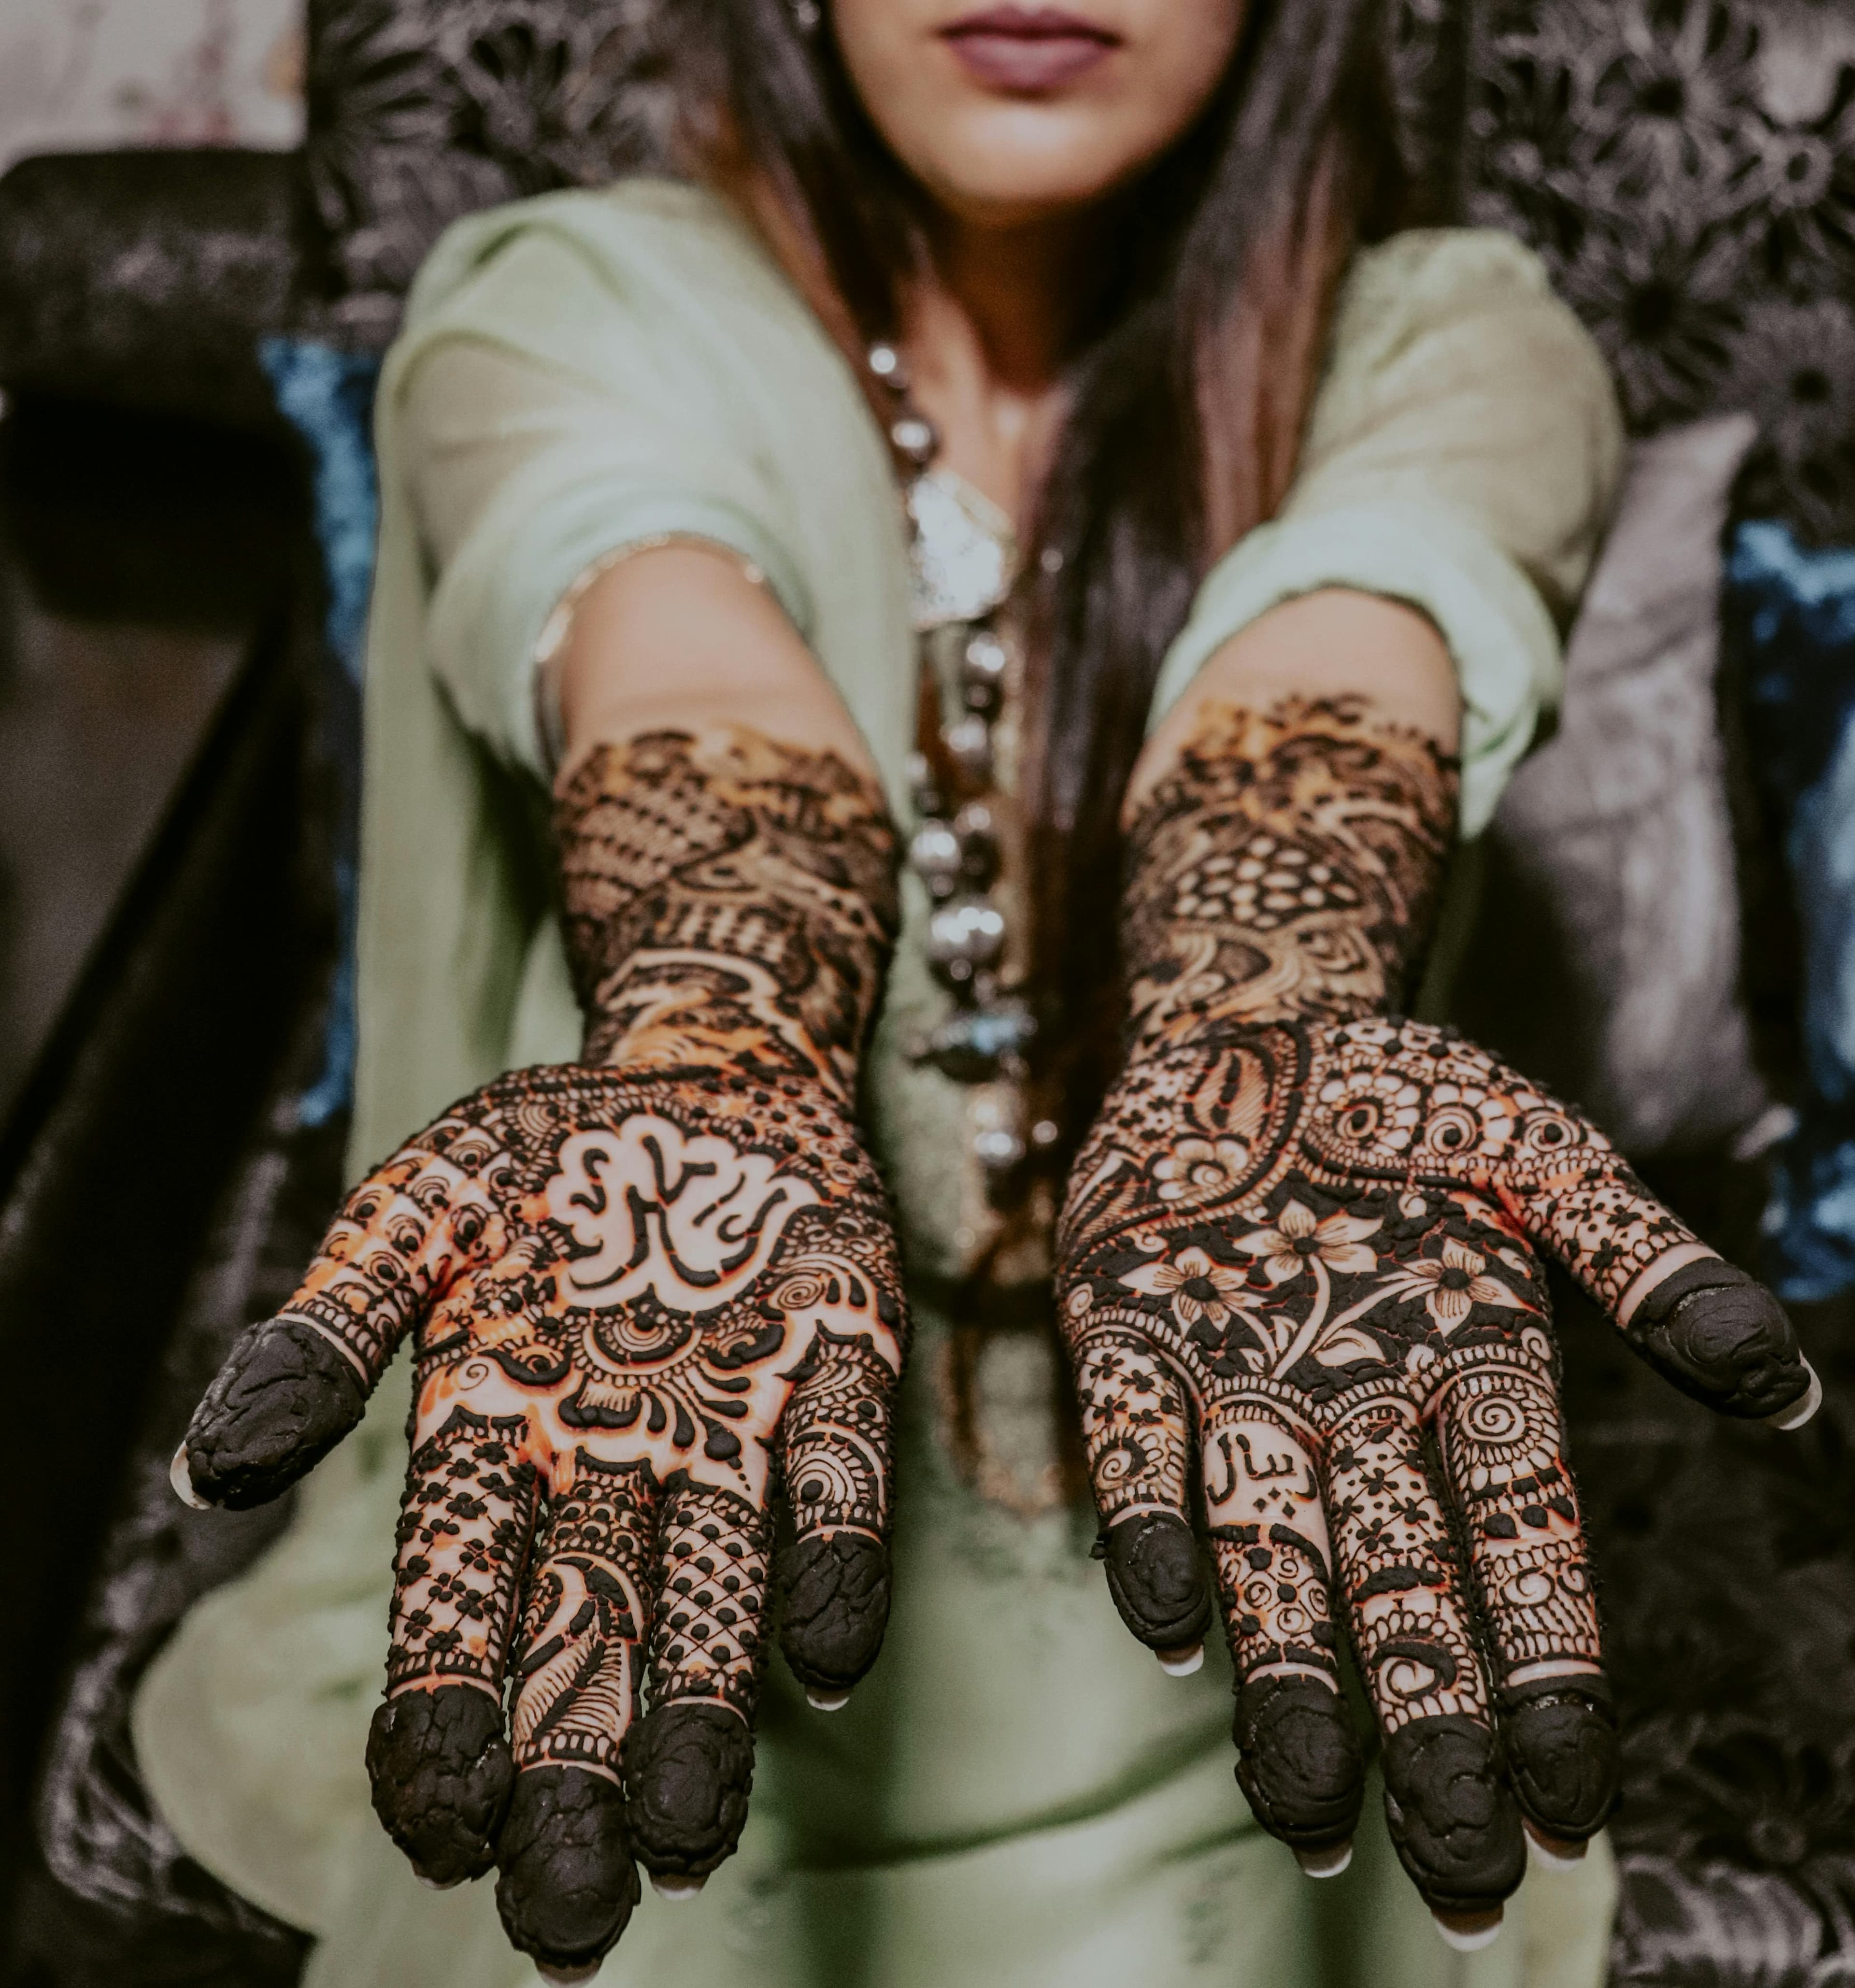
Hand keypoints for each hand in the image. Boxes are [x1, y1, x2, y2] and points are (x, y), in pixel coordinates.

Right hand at [178, 1060, 903, 1973]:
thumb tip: (214, 1469)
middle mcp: (614, 1458)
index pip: (457, 1605)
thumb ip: (330, 1327)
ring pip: (714, 1591)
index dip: (446, 1722)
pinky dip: (837, 1561)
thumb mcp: (416, 1208)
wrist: (703, 1060)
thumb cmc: (543, 1149)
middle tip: (571, 1919)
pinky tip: (830, 1655)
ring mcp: (730, 1420)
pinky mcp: (838, 1368)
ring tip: (688, 1836)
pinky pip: (838, 1478)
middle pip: (586, 1638)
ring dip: (704, 1711)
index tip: (446, 1831)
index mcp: (499, 1431)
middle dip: (575, 1774)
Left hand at [1058, 1013, 1812, 1927]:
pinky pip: (1136, 1448)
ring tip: (1300, 1810)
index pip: (1526, 1553)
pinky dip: (1147, 1528)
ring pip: (1268, 1555)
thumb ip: (1644, 1259)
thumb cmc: (1409, 1102)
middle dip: (1428, 1731)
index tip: (1568, 1808)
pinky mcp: (1127, 1331)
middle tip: (1452, 1876)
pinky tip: (1164, 1623)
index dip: (1552, 1678)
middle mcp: (1358, 1407)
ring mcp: (1238, 1378)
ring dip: (1284, 1680)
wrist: (1255, 1027)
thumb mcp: (1545, 1157)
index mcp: (1469, 1373)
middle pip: (1403, 1593)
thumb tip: (1782, 1387)